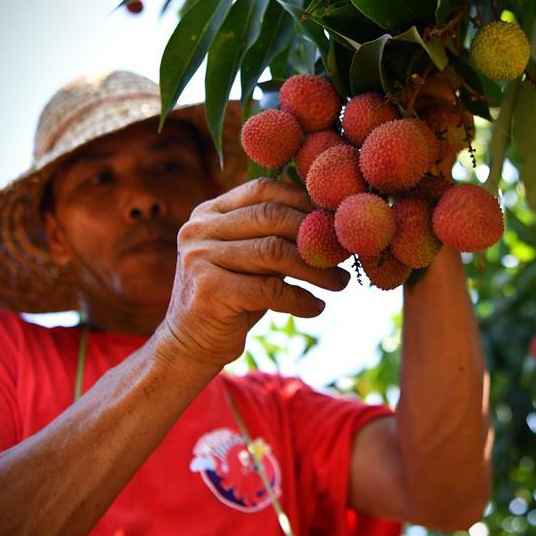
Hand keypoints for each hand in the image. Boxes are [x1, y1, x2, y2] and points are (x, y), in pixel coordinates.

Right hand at [154, 178, 349, 370]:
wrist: (189, 346)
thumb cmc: (232, 299)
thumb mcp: (250, 259)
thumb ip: (276, 235)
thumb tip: (332, 220)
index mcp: (208, 213)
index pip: (263, 190)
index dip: (304, 200)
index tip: (335, 220)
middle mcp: (199, 230)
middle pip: (271, 217)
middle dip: (315, 235)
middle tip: (345, 253)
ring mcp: (200, 258)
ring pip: (274, 252)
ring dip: (316, 269)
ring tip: (340, 282)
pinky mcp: (209, 291)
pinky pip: (270, 289)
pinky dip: (300, 298)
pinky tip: (316, 307)